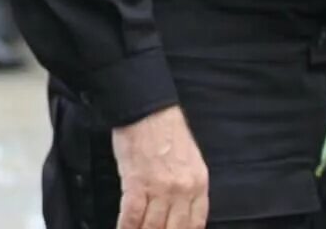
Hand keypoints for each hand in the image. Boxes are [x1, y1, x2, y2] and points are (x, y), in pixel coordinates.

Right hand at [110, 106, 208, 228]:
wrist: (147, 109)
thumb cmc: (166, 130)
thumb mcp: (191, 160)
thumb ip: (190, 187)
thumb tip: (182, 211)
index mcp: (198, 183)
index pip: (196, 224)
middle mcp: (182, 189)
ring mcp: (159, 188)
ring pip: (153, 227)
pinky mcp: (136, 182)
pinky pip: (132, 215)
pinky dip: (126, 227)